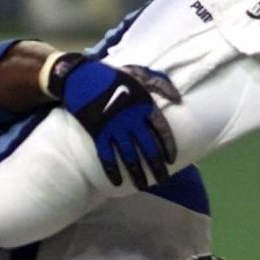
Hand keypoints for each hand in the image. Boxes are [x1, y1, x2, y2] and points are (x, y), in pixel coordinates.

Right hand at [44, 54, 181, 188]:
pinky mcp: (97, 132)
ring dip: (137, 173)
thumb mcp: (139, 72)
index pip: (161, 130)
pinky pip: (106, 155)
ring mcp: (114, 127)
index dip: (168, 146)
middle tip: (163, 180)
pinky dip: (111, 169)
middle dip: (156, 166)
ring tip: (143, 186)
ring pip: (129, 155)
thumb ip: (160, 84)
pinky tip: (117, 182)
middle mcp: (131, 119)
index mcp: (143, 104)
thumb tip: (178, 99)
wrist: (80, 76)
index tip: (171, 160)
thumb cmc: (113, 76)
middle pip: (148, 147)